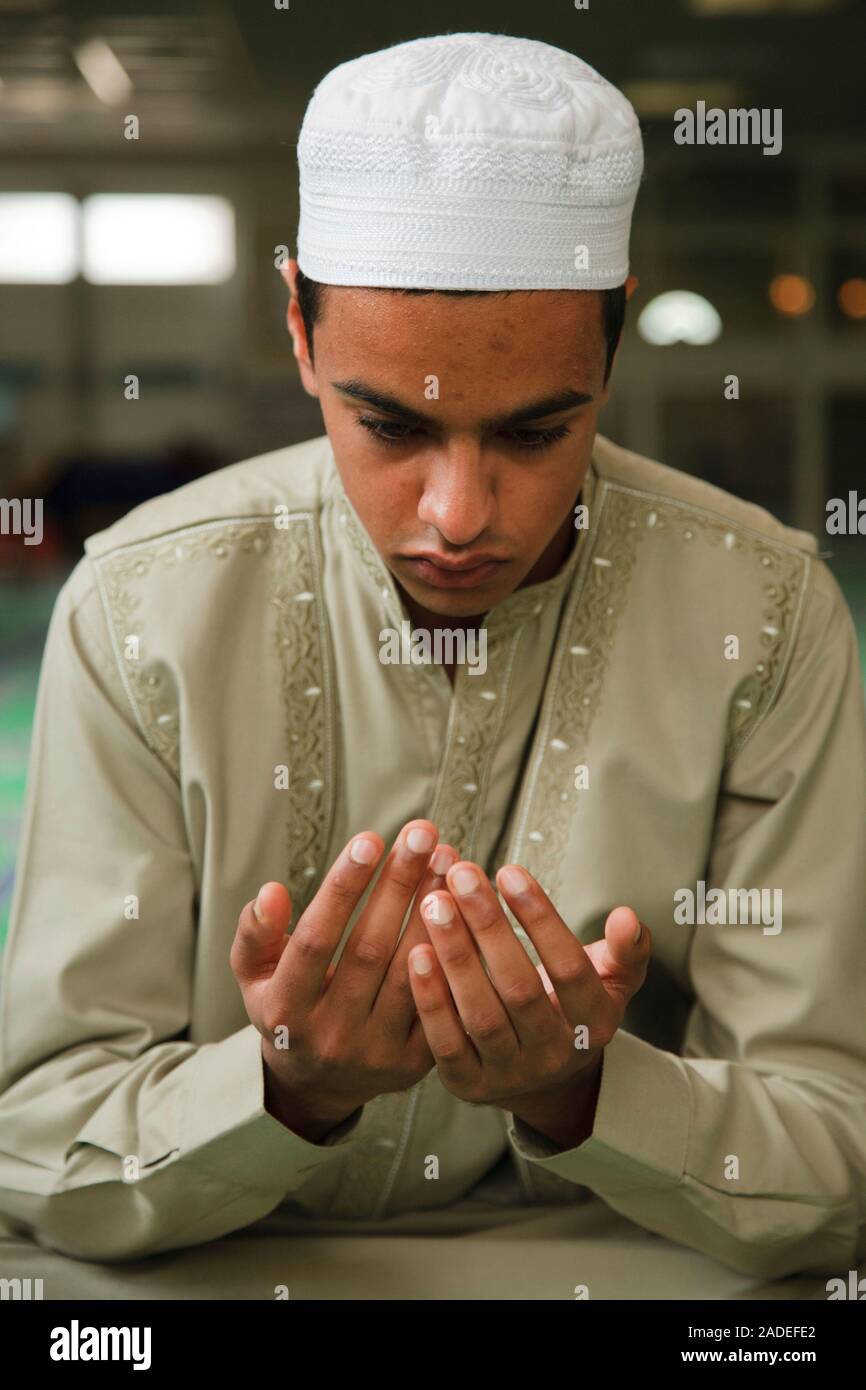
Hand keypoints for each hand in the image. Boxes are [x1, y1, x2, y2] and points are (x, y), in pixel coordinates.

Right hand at [230, 821, 457, 1137]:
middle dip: (399, 884)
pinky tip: (467, 909)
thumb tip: (271, 892)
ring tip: (450, 860)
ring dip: (434, 910)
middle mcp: (331, 1034)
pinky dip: (455, 953)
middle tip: (423, 833)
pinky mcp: (414, 1063)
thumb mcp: (253, 975)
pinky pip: (441, 1001)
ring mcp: (375, 1051)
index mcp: (286, 1010)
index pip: (316, 939)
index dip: (343, 888)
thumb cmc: (286, 1008)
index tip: (370, 838)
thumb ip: (254, 932)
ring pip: (411, 971)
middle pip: (370, 948)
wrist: (319, 1084)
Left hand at [406, 860, 650, 1146]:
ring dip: (455, 955)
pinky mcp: (468, 1084)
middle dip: (488, 926)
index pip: (569, 968)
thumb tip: (628, 917)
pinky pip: (446, 1042)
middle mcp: (554, 1055)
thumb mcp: (609, 982)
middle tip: (462, 875)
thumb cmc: (571, 1010)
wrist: (544, 1081)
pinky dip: (430, 997)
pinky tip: (416, 953)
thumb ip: (626, 950)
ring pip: (481, 1014)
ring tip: (434, 903)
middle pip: (519, 988)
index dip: (540, 919)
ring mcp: (510, 1074)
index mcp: (594, 1024)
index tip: (509, 871)